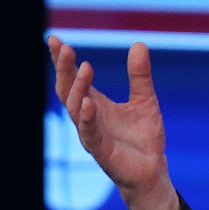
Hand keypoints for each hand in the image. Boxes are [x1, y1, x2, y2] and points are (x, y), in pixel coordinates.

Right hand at [48, 36, 178, 209]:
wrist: (153, 169)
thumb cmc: (144, 137)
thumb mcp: (146, 100)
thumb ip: (140, 75)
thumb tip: (138, 43)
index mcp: (95, 104)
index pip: (73, 79)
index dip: (62, 61)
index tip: (55, 40)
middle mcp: (88, 117)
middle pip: (67, 90)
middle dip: (63, 69)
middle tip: (63, 47)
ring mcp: (91, 134)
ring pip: (75, 108)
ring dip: (78, 87)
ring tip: (84, 67)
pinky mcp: (101, 151)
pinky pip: (89, 133)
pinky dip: (87, 117)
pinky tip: (89, 103)